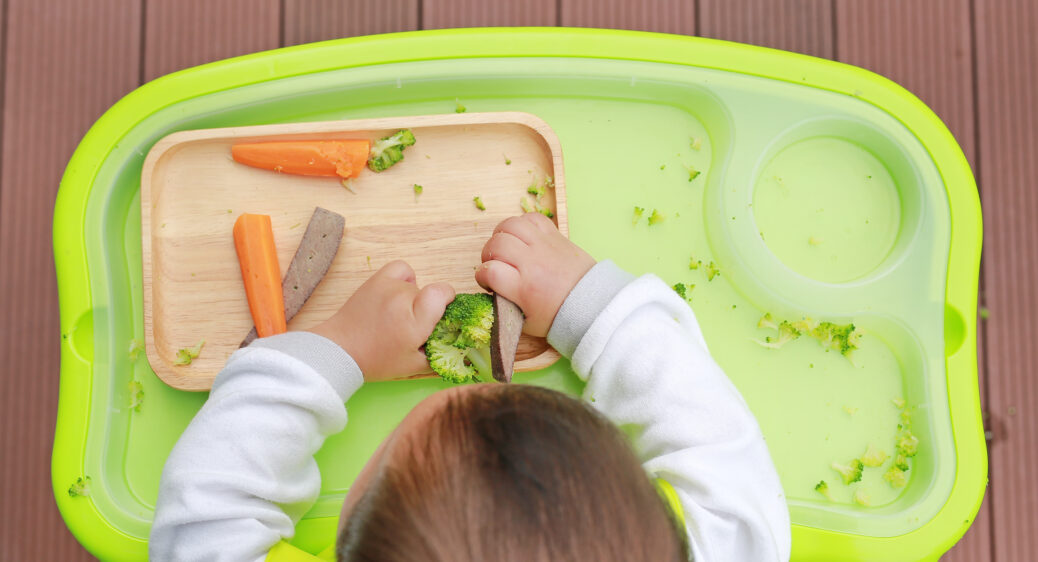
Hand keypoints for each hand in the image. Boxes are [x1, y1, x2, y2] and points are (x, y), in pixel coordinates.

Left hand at [309, 260, 454, 380]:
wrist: (340, 350)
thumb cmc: (377, 360)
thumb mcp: (413, 366)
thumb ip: (440, 355)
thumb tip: (459, 345)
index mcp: (415, 321)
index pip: (443, 292)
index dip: (447, 300)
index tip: (440, 314)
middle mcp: (403, 298)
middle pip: (428, 293)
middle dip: (426, 308)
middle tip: (411, 326)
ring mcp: (388, 286)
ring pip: (415, 285)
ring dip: (412, 298)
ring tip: (397, 315)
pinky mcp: (376, 280)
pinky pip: (401, 269)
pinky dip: (404, 279)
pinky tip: (397, 294)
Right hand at [475, 213, 595, 336]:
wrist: (591, 304)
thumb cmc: (558, 315)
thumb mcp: (526, 322)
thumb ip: (505, 307)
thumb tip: (490, 293)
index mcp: (524, 288)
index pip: (490, 271)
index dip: (482, 276)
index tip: (488, 282)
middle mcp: (533, 263)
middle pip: (497, 244)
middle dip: (488, 255)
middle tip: (495, 265)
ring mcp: (544, 246)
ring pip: (510, 225)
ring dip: (501, 235)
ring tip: (505, 247)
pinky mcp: (555, 236)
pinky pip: (532, 218)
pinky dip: (521, 224)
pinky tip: (521, 238)